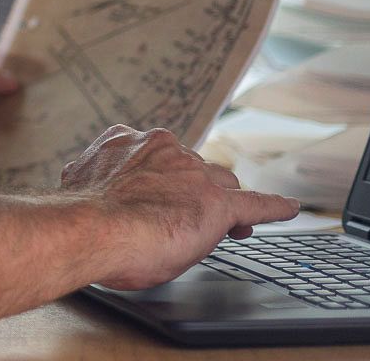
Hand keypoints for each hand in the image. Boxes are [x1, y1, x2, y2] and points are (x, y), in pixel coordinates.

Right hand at [62, 124, 299, 289]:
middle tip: (187, 218)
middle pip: (193, 168)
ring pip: (221, 184)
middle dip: (194, 190)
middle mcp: (162, 147)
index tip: (165, 198)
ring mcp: (192, 173)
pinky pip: (256, 202)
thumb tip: (100, 197)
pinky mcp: (218, 203)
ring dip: (222, 202)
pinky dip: (273, 206)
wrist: (92, 229)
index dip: (168, 182)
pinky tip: (287, 208)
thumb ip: (104, 186)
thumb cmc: (82, 217)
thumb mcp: (89, 191)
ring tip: (228, 229)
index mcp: (127, 141)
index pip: (159, 157)